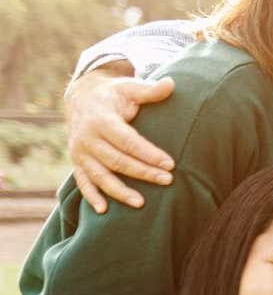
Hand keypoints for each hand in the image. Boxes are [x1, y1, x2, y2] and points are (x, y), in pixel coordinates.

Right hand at [65, 71, 174, 211]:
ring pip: (100, 175)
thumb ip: (149, 89)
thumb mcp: (129, 88)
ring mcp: (80, 152)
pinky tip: (104, 210)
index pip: (127, 141)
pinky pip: (83, 182)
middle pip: (117, 161)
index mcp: (101, 120)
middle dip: (142, 172)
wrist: (83, 99)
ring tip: (141, 204)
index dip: (148, 153)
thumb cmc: (114, 95)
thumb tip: (171, 83)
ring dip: (119, 191)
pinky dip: (91, 196)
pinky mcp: (78, 162)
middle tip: (167, 181)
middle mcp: (87, 138)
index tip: (170, 164)